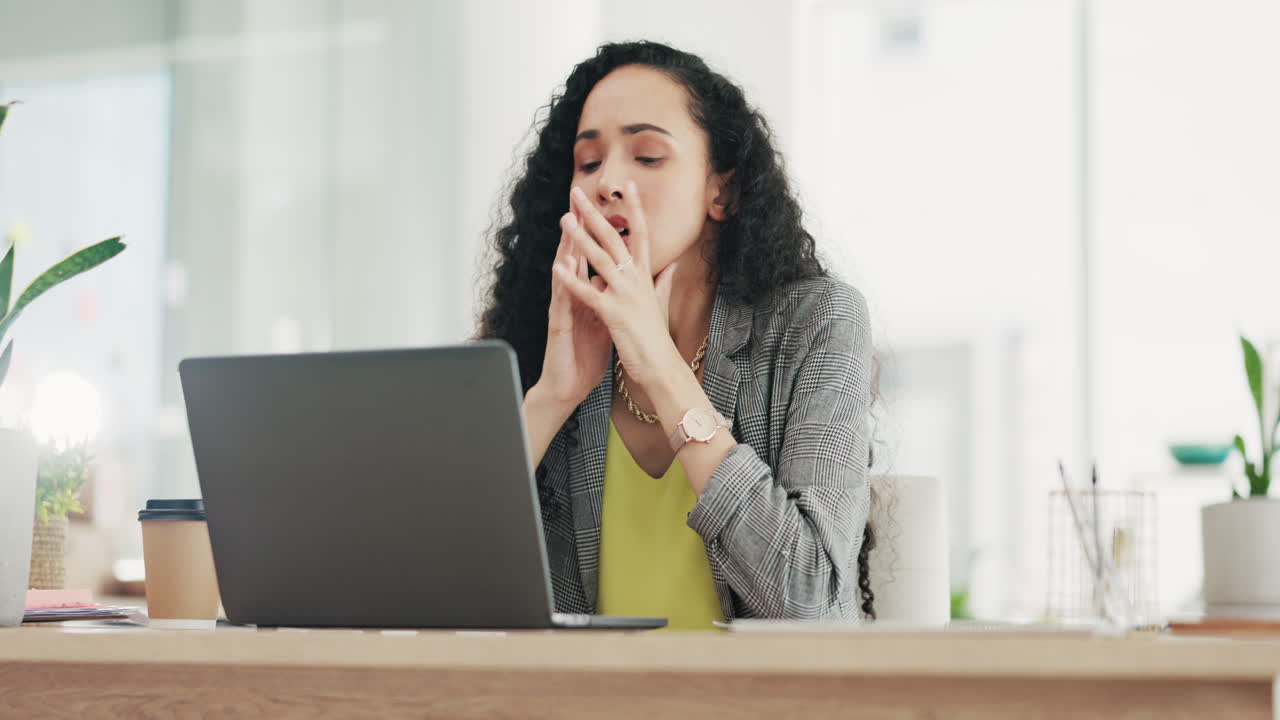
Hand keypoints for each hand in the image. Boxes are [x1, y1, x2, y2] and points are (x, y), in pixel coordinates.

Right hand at [534, 204, 612, 408]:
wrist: (569, 385)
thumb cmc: (585, 354)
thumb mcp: (608, 321)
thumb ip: (617, 298)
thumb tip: (628, 279)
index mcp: (590, 293)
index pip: (595, 257)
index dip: (601, 233)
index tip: (610, 207)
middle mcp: (575, 295)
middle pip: (577, 256)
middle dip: (580, 227)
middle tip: (580, 199)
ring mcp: (565, 308)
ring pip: (565, 272)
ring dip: (566, 248)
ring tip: (568, 223)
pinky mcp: (559, 325)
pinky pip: (561, 301)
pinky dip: (562, 283)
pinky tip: (560, 266)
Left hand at [552, 183, 679, 389]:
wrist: (661, 367)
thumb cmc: (658, 338)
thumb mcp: (661, 304)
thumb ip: (664, 281)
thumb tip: (673, 263)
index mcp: (645, 276)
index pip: (641, 234)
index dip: (635, 209)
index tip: (628, 186)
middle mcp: (636, 280)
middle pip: (614, 239)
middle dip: (594, 214)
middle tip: (578, 193)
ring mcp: (625, 295)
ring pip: (600, 259)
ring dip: (580, 238)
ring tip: (564, 220)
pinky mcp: (614, 314)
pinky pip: (589, 293)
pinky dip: (573, 280)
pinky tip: (558, 268)